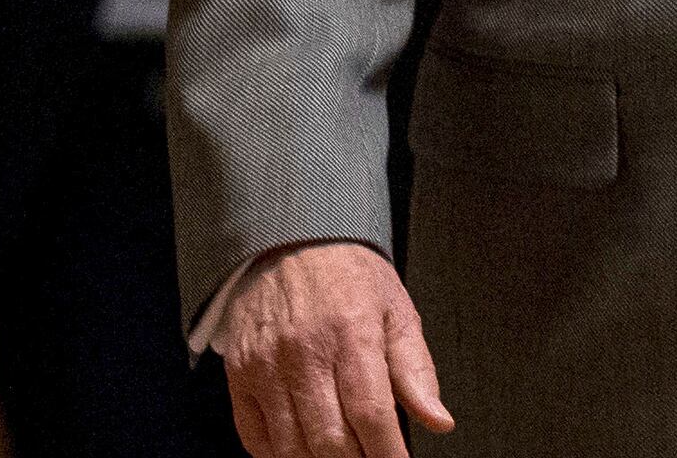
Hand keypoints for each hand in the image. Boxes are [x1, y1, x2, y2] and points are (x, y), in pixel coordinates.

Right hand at [218, 241, 453, 457]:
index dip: (387, 455)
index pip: (370, 414)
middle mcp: (304, 350)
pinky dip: (279, 456)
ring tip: (342, 455)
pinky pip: (254, 436)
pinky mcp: (239, 372)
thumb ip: (416, 370)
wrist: (290, 241)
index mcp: (351, 332)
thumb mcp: (396, 311)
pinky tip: (302, 450)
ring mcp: (265, 364)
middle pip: (330, 440)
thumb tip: (438, 419)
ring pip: (292, 446)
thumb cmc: (347, 276)